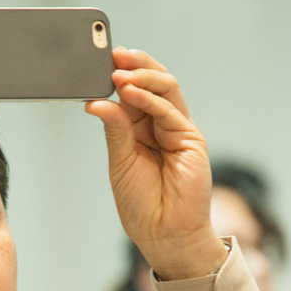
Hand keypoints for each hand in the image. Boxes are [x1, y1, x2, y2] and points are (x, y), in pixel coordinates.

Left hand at [85, 49, 224, 279]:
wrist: (164, 235)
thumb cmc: (142, 205)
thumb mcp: (120, 163)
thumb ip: (115, 130)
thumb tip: (98, 102)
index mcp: (141, 131)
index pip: (133, 93)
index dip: (119, 76)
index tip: (99, 62)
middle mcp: (161, 126)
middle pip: (153, 84)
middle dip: (134, 66)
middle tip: (112, 56)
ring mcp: (179, 131)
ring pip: (166, 90)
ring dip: (143, 76)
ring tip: (120, 72)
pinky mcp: (192, 140)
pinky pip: (171, 112)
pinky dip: (150, 100)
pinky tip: (131, 94)